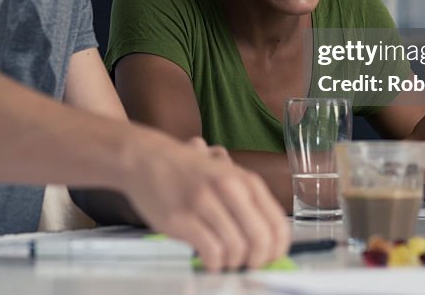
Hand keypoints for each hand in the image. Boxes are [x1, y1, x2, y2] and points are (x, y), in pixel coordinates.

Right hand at [121, 129, 289, 271]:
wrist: (147, 159)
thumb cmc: (189, 172)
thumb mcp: (227, 176)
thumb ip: (248, 203)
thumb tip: (270, 243)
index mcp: (246, 181)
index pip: (277, 225)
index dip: (277, 250)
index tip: (269, 260)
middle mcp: (229, 189)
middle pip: (260, 239)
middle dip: (258, 261)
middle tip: (248, 265)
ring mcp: (204, 203)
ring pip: (236, 248)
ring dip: (233, 263)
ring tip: (225, 261)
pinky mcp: (182, 219)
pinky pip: (211, 251)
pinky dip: (214, 263)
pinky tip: (209, 261)